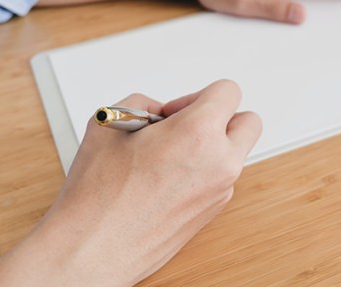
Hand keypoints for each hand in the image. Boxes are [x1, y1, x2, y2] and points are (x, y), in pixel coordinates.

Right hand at [0, 82, 260, 286]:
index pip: (228, 91)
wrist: (92, 250)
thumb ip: (143, 105)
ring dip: (211, 147)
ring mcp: (220, 191)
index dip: (197, 95)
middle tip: (184, 127)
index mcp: (199, 134)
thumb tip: (158, 113)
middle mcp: (220, 163)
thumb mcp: (109, 123)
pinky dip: (202, 173)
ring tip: (167, 157)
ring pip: (234, 153)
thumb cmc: (97, 196)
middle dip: (220, 117)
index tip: (174, 111)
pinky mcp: (213, 212)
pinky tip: (165, 181)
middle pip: (248, 122)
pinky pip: (220, 179)